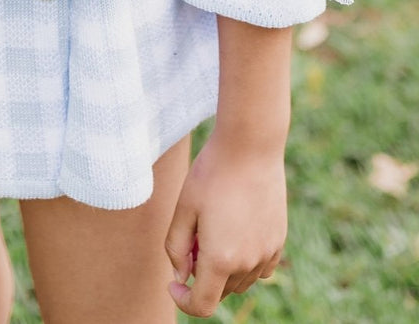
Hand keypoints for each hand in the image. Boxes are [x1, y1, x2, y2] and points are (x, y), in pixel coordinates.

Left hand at [163, 130, 286, 317]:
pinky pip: (259, 268)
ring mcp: (266, 254)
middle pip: (220, 290)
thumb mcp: (183, 208)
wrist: (250, 147)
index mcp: (220, 259)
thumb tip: (182, 277)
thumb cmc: (211, 174)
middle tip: (193, 236)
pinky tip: (236, 232)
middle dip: (202, 274)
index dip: (184, 300)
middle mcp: (247, 264)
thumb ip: (176, 248)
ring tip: (214, 227)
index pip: (202, 305)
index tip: (174, 283)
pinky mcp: (278, 241)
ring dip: (223, 268)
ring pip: (240, 281)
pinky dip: (245, 262)